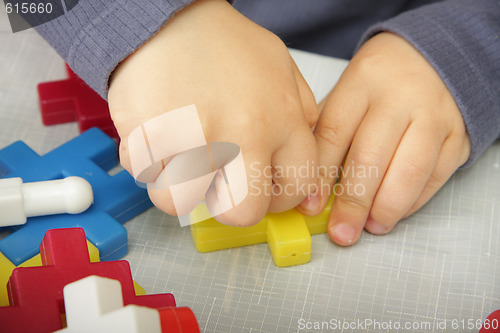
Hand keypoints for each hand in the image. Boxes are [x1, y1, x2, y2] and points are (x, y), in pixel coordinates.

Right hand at [108, 0, 318, 225]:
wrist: (168, 16)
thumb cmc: (224, 44)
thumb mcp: (282, 69)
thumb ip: (302, 115)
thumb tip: (303, 161)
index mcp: (281, 119)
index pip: (296, 188)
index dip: (277, 199)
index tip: (262, 192)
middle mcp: (242, 133)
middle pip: (242, 213)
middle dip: (229, 205)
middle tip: (218, 185)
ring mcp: (193, 137)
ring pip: (181, 202)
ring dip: (178, 187)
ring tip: (180, 157)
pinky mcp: (147, 136)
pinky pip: (145, 177)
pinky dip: (147, 165)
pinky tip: (156, 140)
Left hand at [297, 32, 470, 244]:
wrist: (432, 58)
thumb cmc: (378, 83)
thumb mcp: (347, 92)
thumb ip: (328, 132)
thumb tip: (308, 186)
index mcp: (361, 83)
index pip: (334, 133)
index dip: (320, 175)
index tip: (310, 206)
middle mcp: (398, 97)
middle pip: (370, 157)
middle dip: (353, 202)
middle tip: (342, 232)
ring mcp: (433, 115)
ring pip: (408, 171)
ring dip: (386, 207)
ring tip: (370, 227)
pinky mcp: (457, 134)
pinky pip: (435, 176)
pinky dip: (413, 202)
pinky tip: (394, 212)